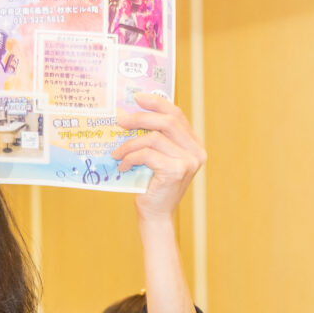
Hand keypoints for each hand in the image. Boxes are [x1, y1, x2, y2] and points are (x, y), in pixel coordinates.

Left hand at [113, 92, 205, 225]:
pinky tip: (123, 165)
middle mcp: (196, 152)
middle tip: (120, 121)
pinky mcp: (176, 171)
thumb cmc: (152, 185)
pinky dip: (131, 157)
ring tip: (117, 152)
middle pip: (167, 122)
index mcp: (194, 145)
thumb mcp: (156, 157)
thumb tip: (130, 113)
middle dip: (140, 118)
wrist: (155, 215)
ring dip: (130, 143)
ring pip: (154, 138)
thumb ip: (154, 138)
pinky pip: (147, 154)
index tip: (137, 97)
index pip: (177, 115)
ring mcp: (188, 162)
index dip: (157, 103)